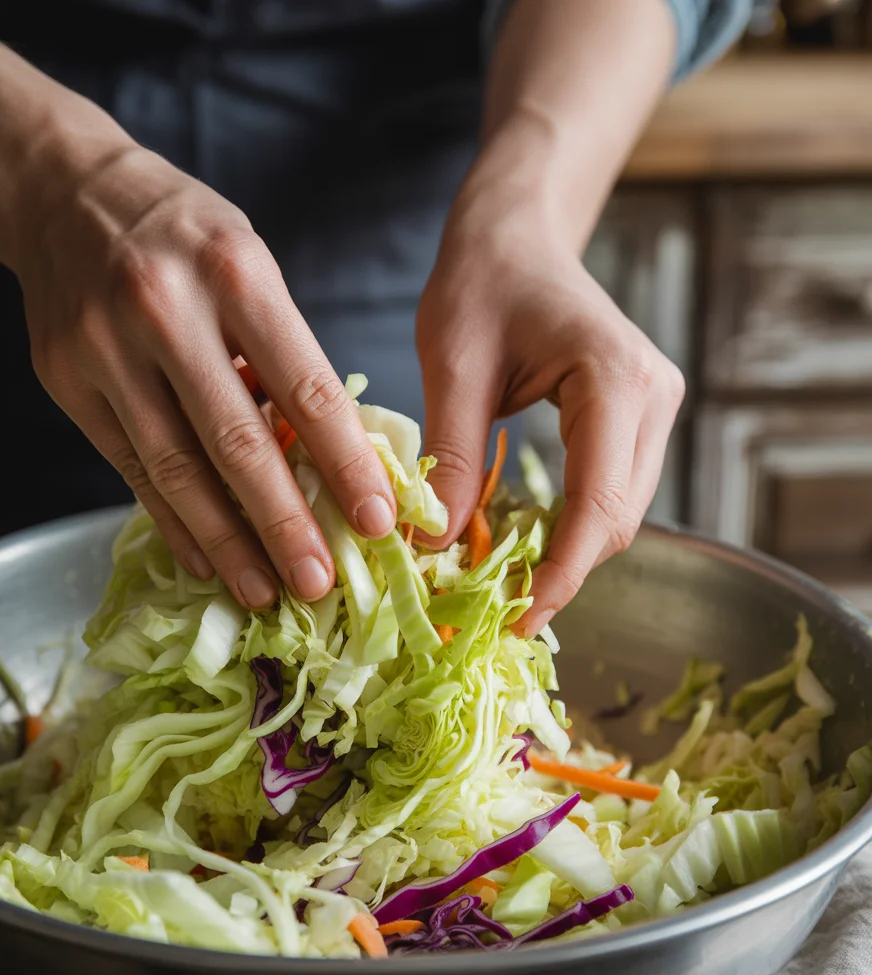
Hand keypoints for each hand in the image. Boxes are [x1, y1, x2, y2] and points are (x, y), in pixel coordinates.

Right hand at [14, 141, 396, 607]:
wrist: (68, 193)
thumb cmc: (184, 233)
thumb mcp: (251, 264)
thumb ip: (285, 352)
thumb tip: (326, 454)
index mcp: (234, 274)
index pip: (306, 387)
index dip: (345, 464)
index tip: (377, 521)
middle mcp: (165, 312)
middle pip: (235, 443)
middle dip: (284, 524)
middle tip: (318, 582)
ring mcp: (106, 350)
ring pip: (177, 469)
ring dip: (227, 541)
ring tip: (263, 590)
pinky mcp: (68, 382)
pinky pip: (130, 468)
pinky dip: (171, 521)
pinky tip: (205, 558)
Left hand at [417, 171, 683, 635]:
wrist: (518, 234)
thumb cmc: (480, 279)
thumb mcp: (451, 364)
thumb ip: (450, 455)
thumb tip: (438, 545)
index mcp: (614, 377)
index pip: (600, 502)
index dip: (561, 572)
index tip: (519, 621)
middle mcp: (654, 396)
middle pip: (618, 518)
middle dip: (561, 571)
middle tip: (496, 609)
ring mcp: (656, 407)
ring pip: (620, 512)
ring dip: (567, 552)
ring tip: (504, 581)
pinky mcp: (639, 417)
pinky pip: (612, 490)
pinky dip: (571, 525)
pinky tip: (524, 539)